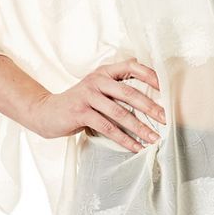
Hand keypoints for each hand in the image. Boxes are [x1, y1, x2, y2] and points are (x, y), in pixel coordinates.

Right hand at [31, 58, 166, 150]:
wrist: (46, 112)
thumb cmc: (79, 102)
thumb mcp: (97, 89)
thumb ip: (117, 87)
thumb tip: (149, 92)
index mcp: (104, 72)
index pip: (131, 66)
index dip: (150, 75)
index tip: (166, 88)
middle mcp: (96, 80)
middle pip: (129, 92)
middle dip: (150, 107)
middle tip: (167, 120)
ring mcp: (87, 96)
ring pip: (120, 113)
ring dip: (140, 128)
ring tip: (154, 138)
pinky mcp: (80, 112)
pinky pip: (107, 127)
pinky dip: (124, 139)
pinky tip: (135, 147)